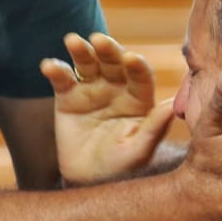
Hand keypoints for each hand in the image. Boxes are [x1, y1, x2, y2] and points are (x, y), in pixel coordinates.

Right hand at [41, 32, 175, 183]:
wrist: (88, 180)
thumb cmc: (121, 167)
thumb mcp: (138, 152)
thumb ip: (154, 129)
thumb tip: (172, 106)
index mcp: (140, 99)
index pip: (140, 77)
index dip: (136, 67)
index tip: (131, 58)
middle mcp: (117, 88)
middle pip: (114, 63)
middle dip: (108, 50)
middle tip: (99, 40)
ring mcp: (92, 89)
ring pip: (88, 64)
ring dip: (81, 51)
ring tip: (73, 41)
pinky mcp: (67, 96)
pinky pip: (62, 79)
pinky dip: (55, 70)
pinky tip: (48, 66)